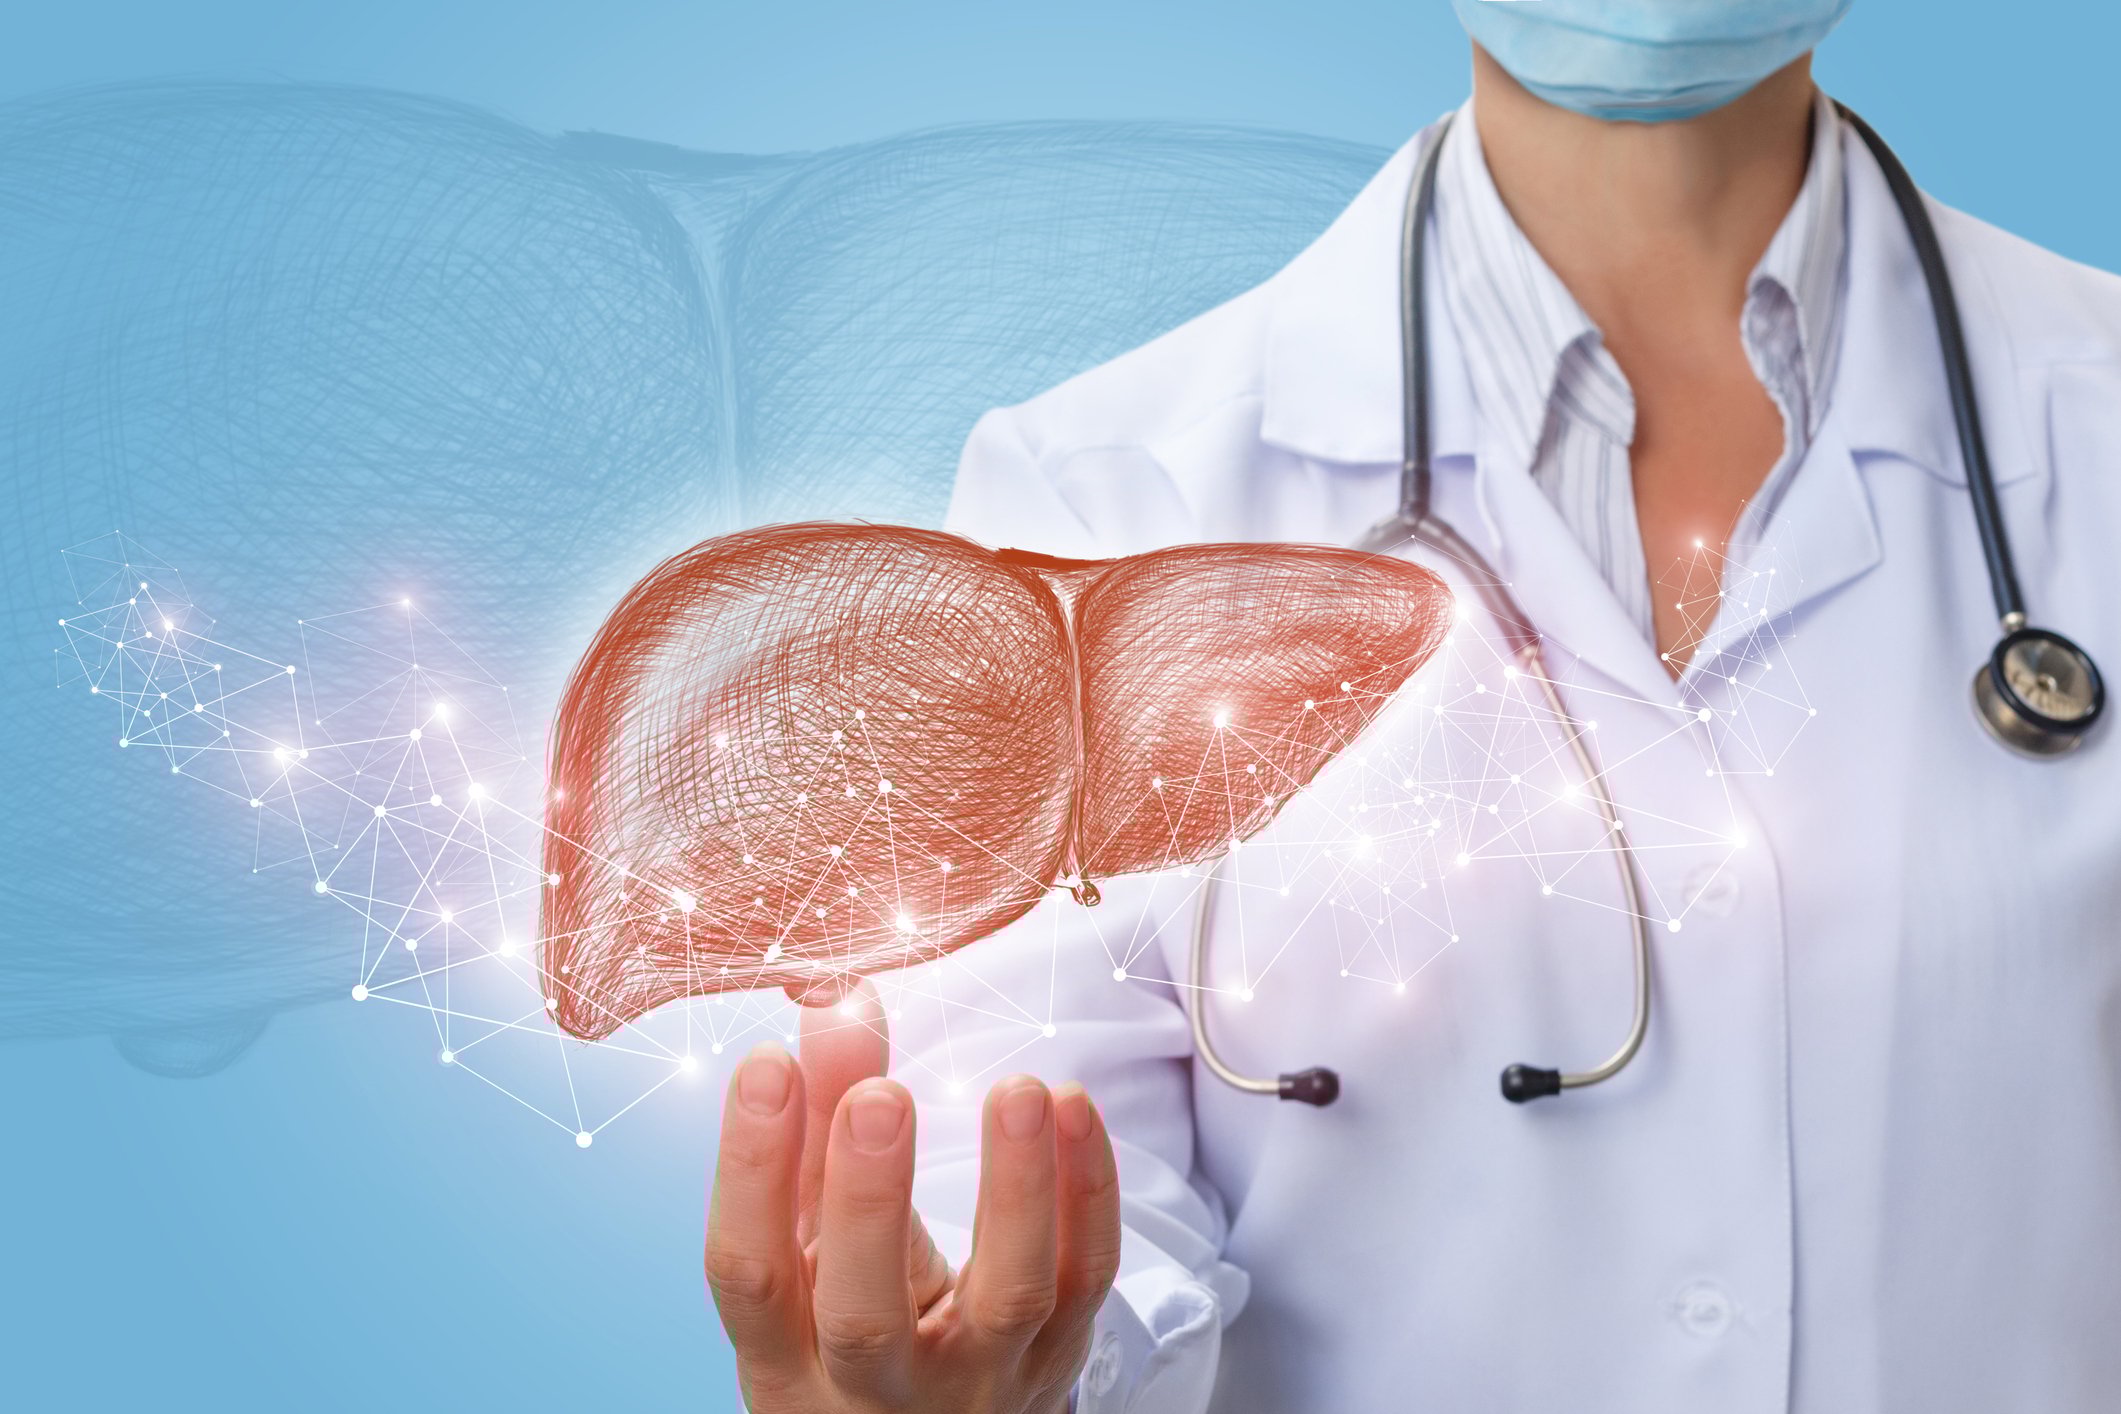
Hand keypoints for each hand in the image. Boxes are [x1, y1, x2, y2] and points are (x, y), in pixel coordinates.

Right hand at [707, 980, 1121, 1411]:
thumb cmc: (848, 1307)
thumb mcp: (809, 1237)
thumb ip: (820, 1117)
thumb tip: (836, 998)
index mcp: (782, 1357)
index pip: (751, 1274)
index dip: (750, 1171)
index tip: (766, 1064)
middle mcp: (872, 1388)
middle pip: (865, 1315)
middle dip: (870, 1199)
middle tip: (879, 1098)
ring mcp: (977, 1379)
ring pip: (1005, 1299)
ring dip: (1016, 1189)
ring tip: (1018, 1090)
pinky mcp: (1057, 1357)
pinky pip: (1086, 1277)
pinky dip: (1089, 1193)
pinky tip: (1073, 1109)